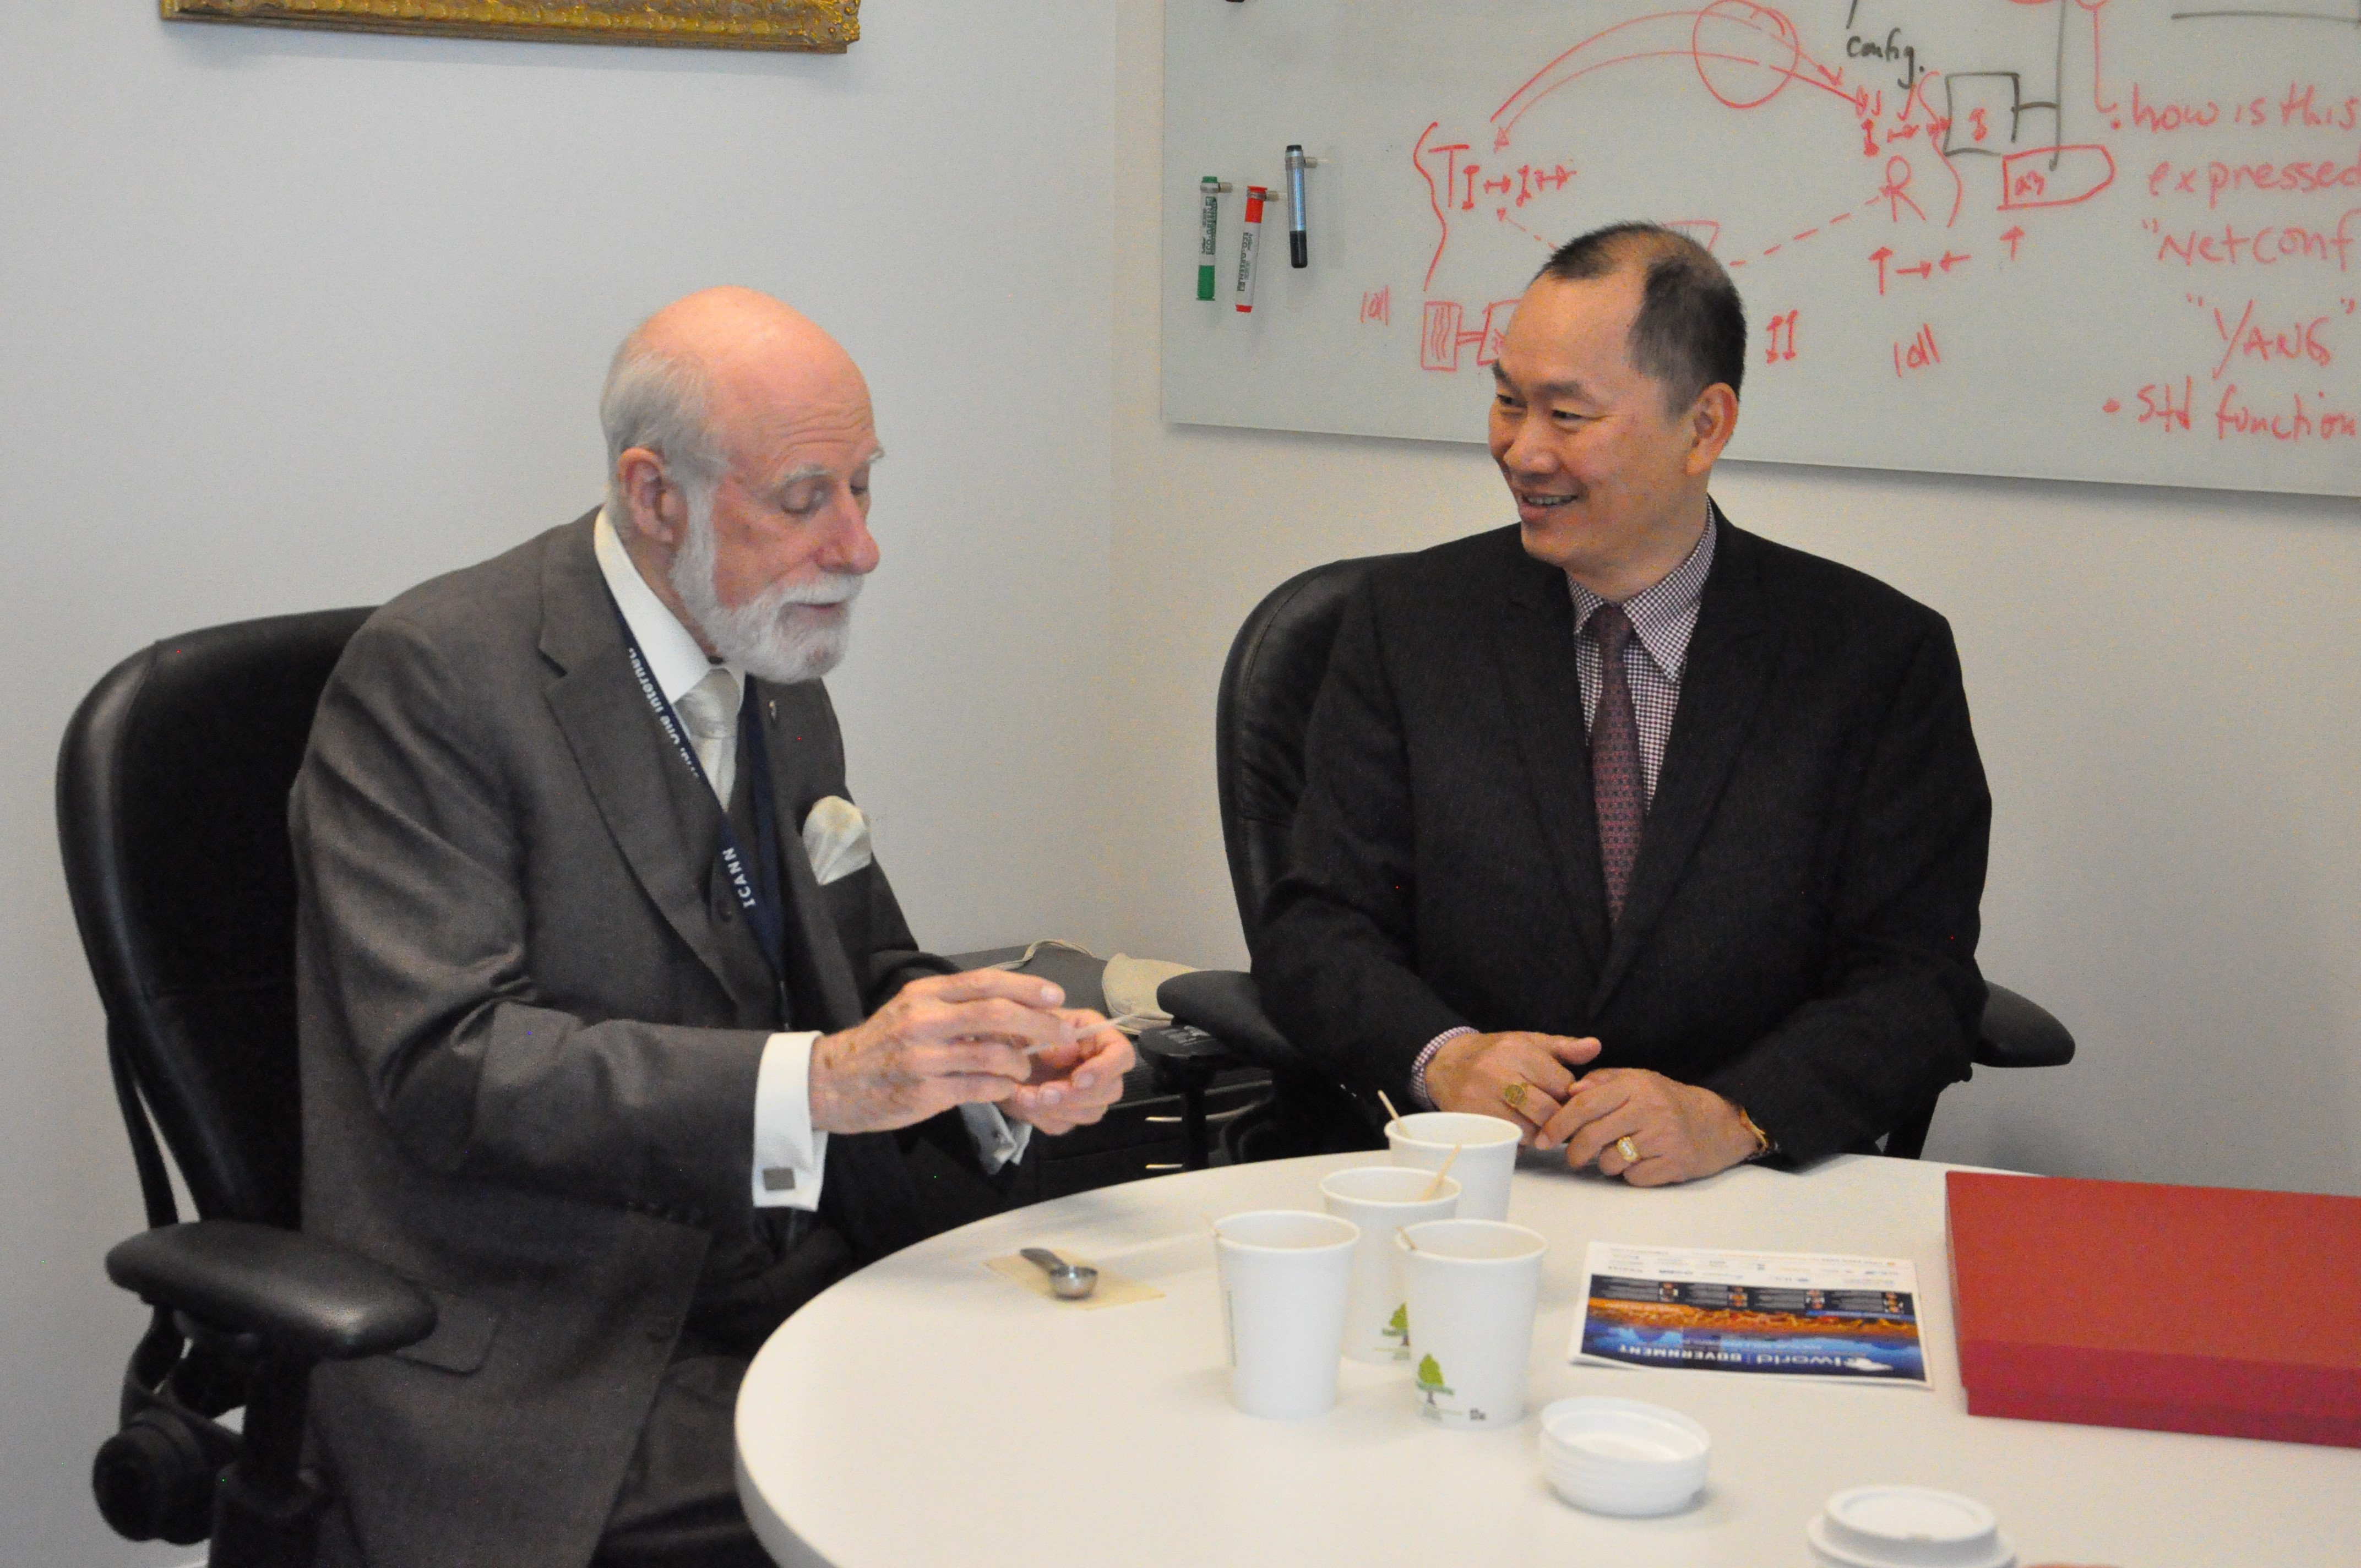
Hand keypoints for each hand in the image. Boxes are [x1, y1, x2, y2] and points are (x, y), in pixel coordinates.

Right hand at [809, 970, 1071, 1134]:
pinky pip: (980, 1087)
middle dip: (1037, 1024)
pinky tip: (1003, 1087)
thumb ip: (955, 1006)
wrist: (833, 1083)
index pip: (984, 982)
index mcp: (924, 994)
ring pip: (993, 1055)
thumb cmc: (881, 1046)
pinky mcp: (925, 1092)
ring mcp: (924, 1058)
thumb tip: (1012, 1007)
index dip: (1026, 987)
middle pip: (995, 1014)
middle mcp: (924, 1020)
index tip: (1054, 996)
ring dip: (1020, 1064)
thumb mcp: (911, 1010)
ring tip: (1022, 1069)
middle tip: (1060, 1034)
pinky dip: (1002, 1087)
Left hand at [1004, 1010, 1135, 1136]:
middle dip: (1077, 1096)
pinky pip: (1065, 1126)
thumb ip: (1048, 1029)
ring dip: (1059, 1109)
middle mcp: (1097, 1065)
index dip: (1105, 1070)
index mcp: (1095, 1036)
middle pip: (1112, 1090)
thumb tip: (1069, 1050)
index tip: (1077, 1079)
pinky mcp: (1066, 1112)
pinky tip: (1024, 1103)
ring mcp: (1084, 1092)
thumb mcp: (1027, 1019)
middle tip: (1044, 1093)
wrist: (993, 1053)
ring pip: (1092, 1112)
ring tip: (1025, 1096)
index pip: (1122, 1054)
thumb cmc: (1016, 1028)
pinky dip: (1044, 1118)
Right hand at [1425, 1031, 1603, 1145]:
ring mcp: (1482, 1098)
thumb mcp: (1530, 1042)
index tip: (1567, 1097)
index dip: (1570, 1095)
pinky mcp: (1473, 1119)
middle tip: (1560, 1118)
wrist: (1447, 1064)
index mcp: (1517, 1050)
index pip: (1562, 1083)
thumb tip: (1596, 1046)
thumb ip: (1565, 1047)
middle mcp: (1498, 1073)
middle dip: (1559, 1117)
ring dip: (1541, 1132)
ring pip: (1530, 1130)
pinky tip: (1521, 1128)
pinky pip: (1509, 1140)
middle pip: (1547, 1109)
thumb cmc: (1496, 1054)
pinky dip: (1520, 1140)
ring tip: (1540, 1122)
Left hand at [1537, 1068, 1757, 1185]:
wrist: (1716, 1124)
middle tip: (1571, 1157)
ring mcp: (1663, 1139)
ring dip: (1606, 1163)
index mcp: (1635, 1086)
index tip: (1543, 1138)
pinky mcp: (1674, 1164)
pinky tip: (1641, 1162)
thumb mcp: (1636, 1080)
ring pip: (1610, 1161)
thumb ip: (1601, 1081)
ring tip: (1620, 1153)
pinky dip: (1630, 1175)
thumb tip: (1570, 1092)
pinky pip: (1633, 1178)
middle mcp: (1649, 1110)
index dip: (1558, 1124)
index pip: (1584, 1105)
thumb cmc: (1667, 1101)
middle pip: (1592, 1137)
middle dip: (1574, 1152)